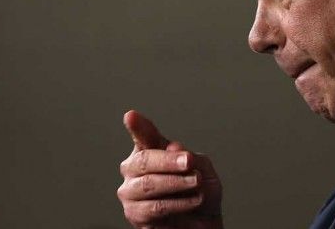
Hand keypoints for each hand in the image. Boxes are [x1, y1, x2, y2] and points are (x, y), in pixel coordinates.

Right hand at [117, 110, 222, 228]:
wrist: (204, 222)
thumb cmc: (200, 191)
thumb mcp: (203, 168)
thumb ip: (189, 156)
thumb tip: (173, 147)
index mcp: (149, 150)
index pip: (142, 135)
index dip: (137, 126)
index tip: (131, 116)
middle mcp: (134, 168)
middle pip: (144, 160)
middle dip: (169, 161)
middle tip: (188, 162)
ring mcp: (131, 191)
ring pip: (149, 184)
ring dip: (176, 183)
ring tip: (196, 183)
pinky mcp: (135, 214)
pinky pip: (155, 207)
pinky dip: (178, 203)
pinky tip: (192, 200)